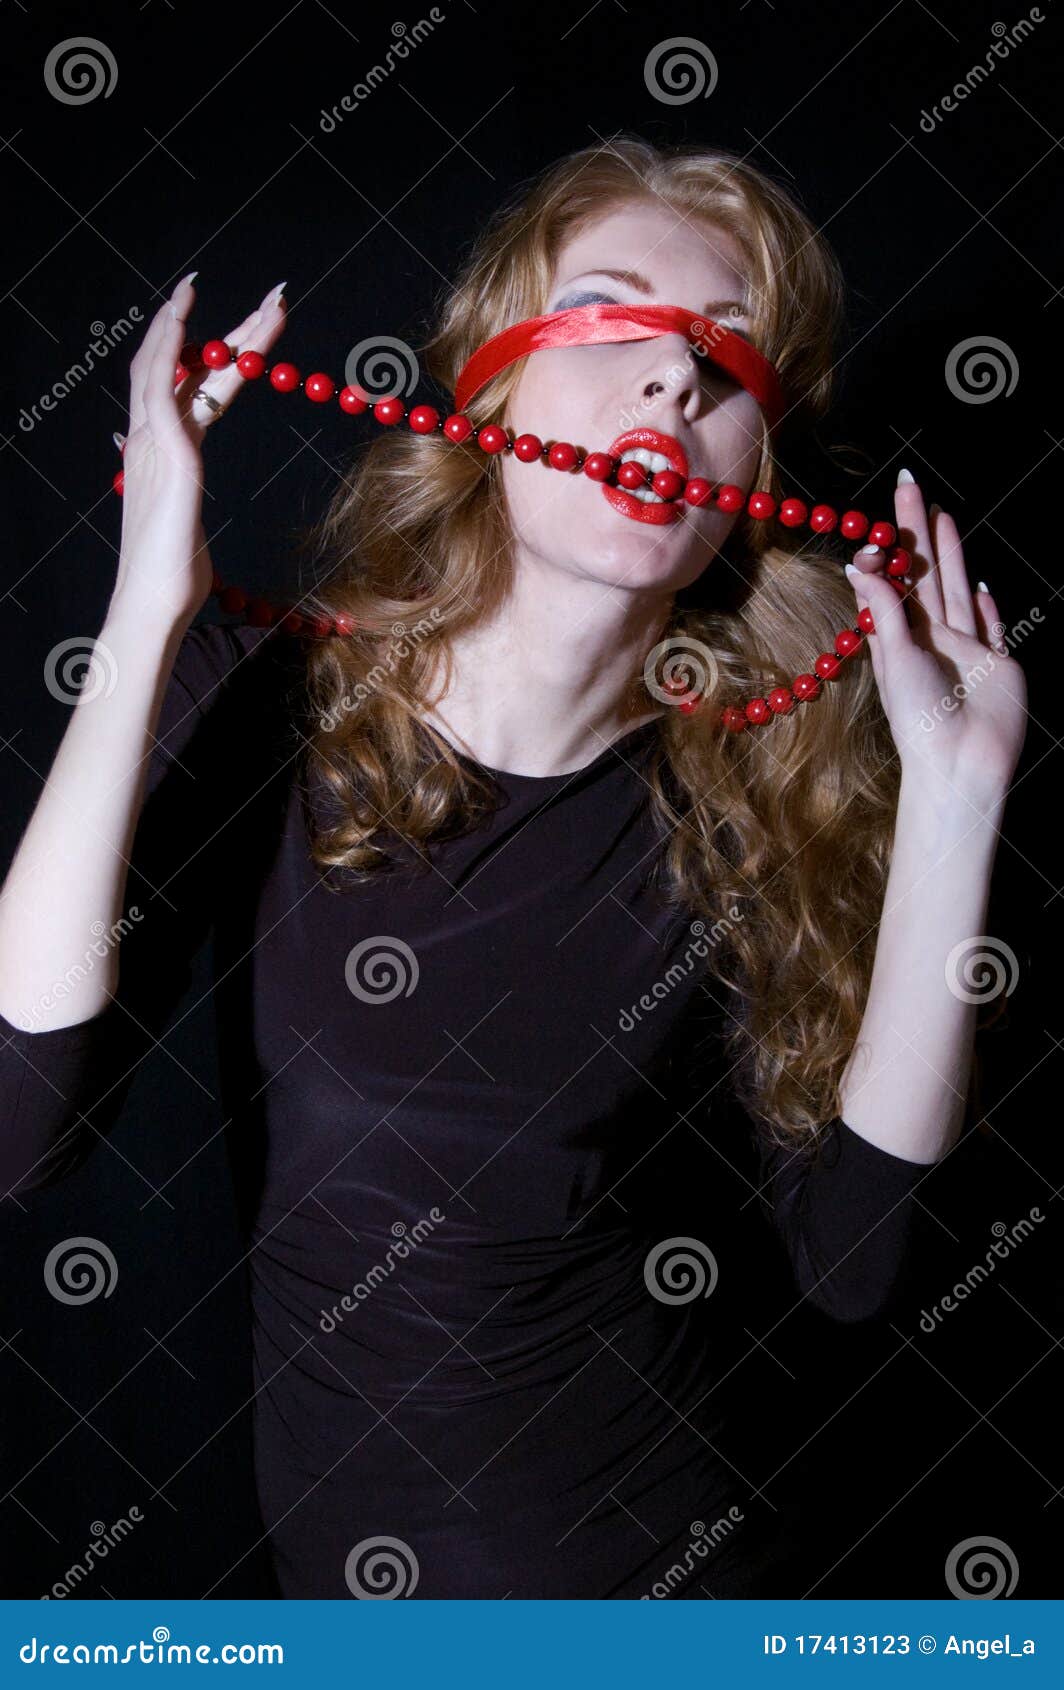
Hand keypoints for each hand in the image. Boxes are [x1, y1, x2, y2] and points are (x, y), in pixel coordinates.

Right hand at [108, 273, 287, 631]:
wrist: (155, 600)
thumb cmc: (175, 574)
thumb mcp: (187, 520)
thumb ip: (187, 497)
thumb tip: (187, 496)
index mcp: (165, 450)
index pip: (194, 385)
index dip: (221, 351)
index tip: (253, 324)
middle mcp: (152, 436)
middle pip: (191, 365)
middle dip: (235, 329)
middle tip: (276, 297)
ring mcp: (153, 441)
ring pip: (180, 364)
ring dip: (225, 327)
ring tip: (268, 301)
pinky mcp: (164, 451)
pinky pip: (163, 383)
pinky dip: (172, 343)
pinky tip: (187, 314)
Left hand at [844, 472, 1027, 802]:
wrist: (962, 760)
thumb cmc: (919, 716)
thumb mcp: (897, 655)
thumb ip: (886, 608)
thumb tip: (858, 565)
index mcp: (902, 637)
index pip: (893, 580)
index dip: (888, 547)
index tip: (882, 515)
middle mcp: (932, 638)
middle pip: (926, 574)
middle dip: (918, 532)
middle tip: (912, 487)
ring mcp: (966, 648)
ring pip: (956, 589)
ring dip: (950, 554)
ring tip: (941, 516)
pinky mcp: (996, 662)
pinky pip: (990, 627)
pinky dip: (986, 607)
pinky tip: (979, 585)